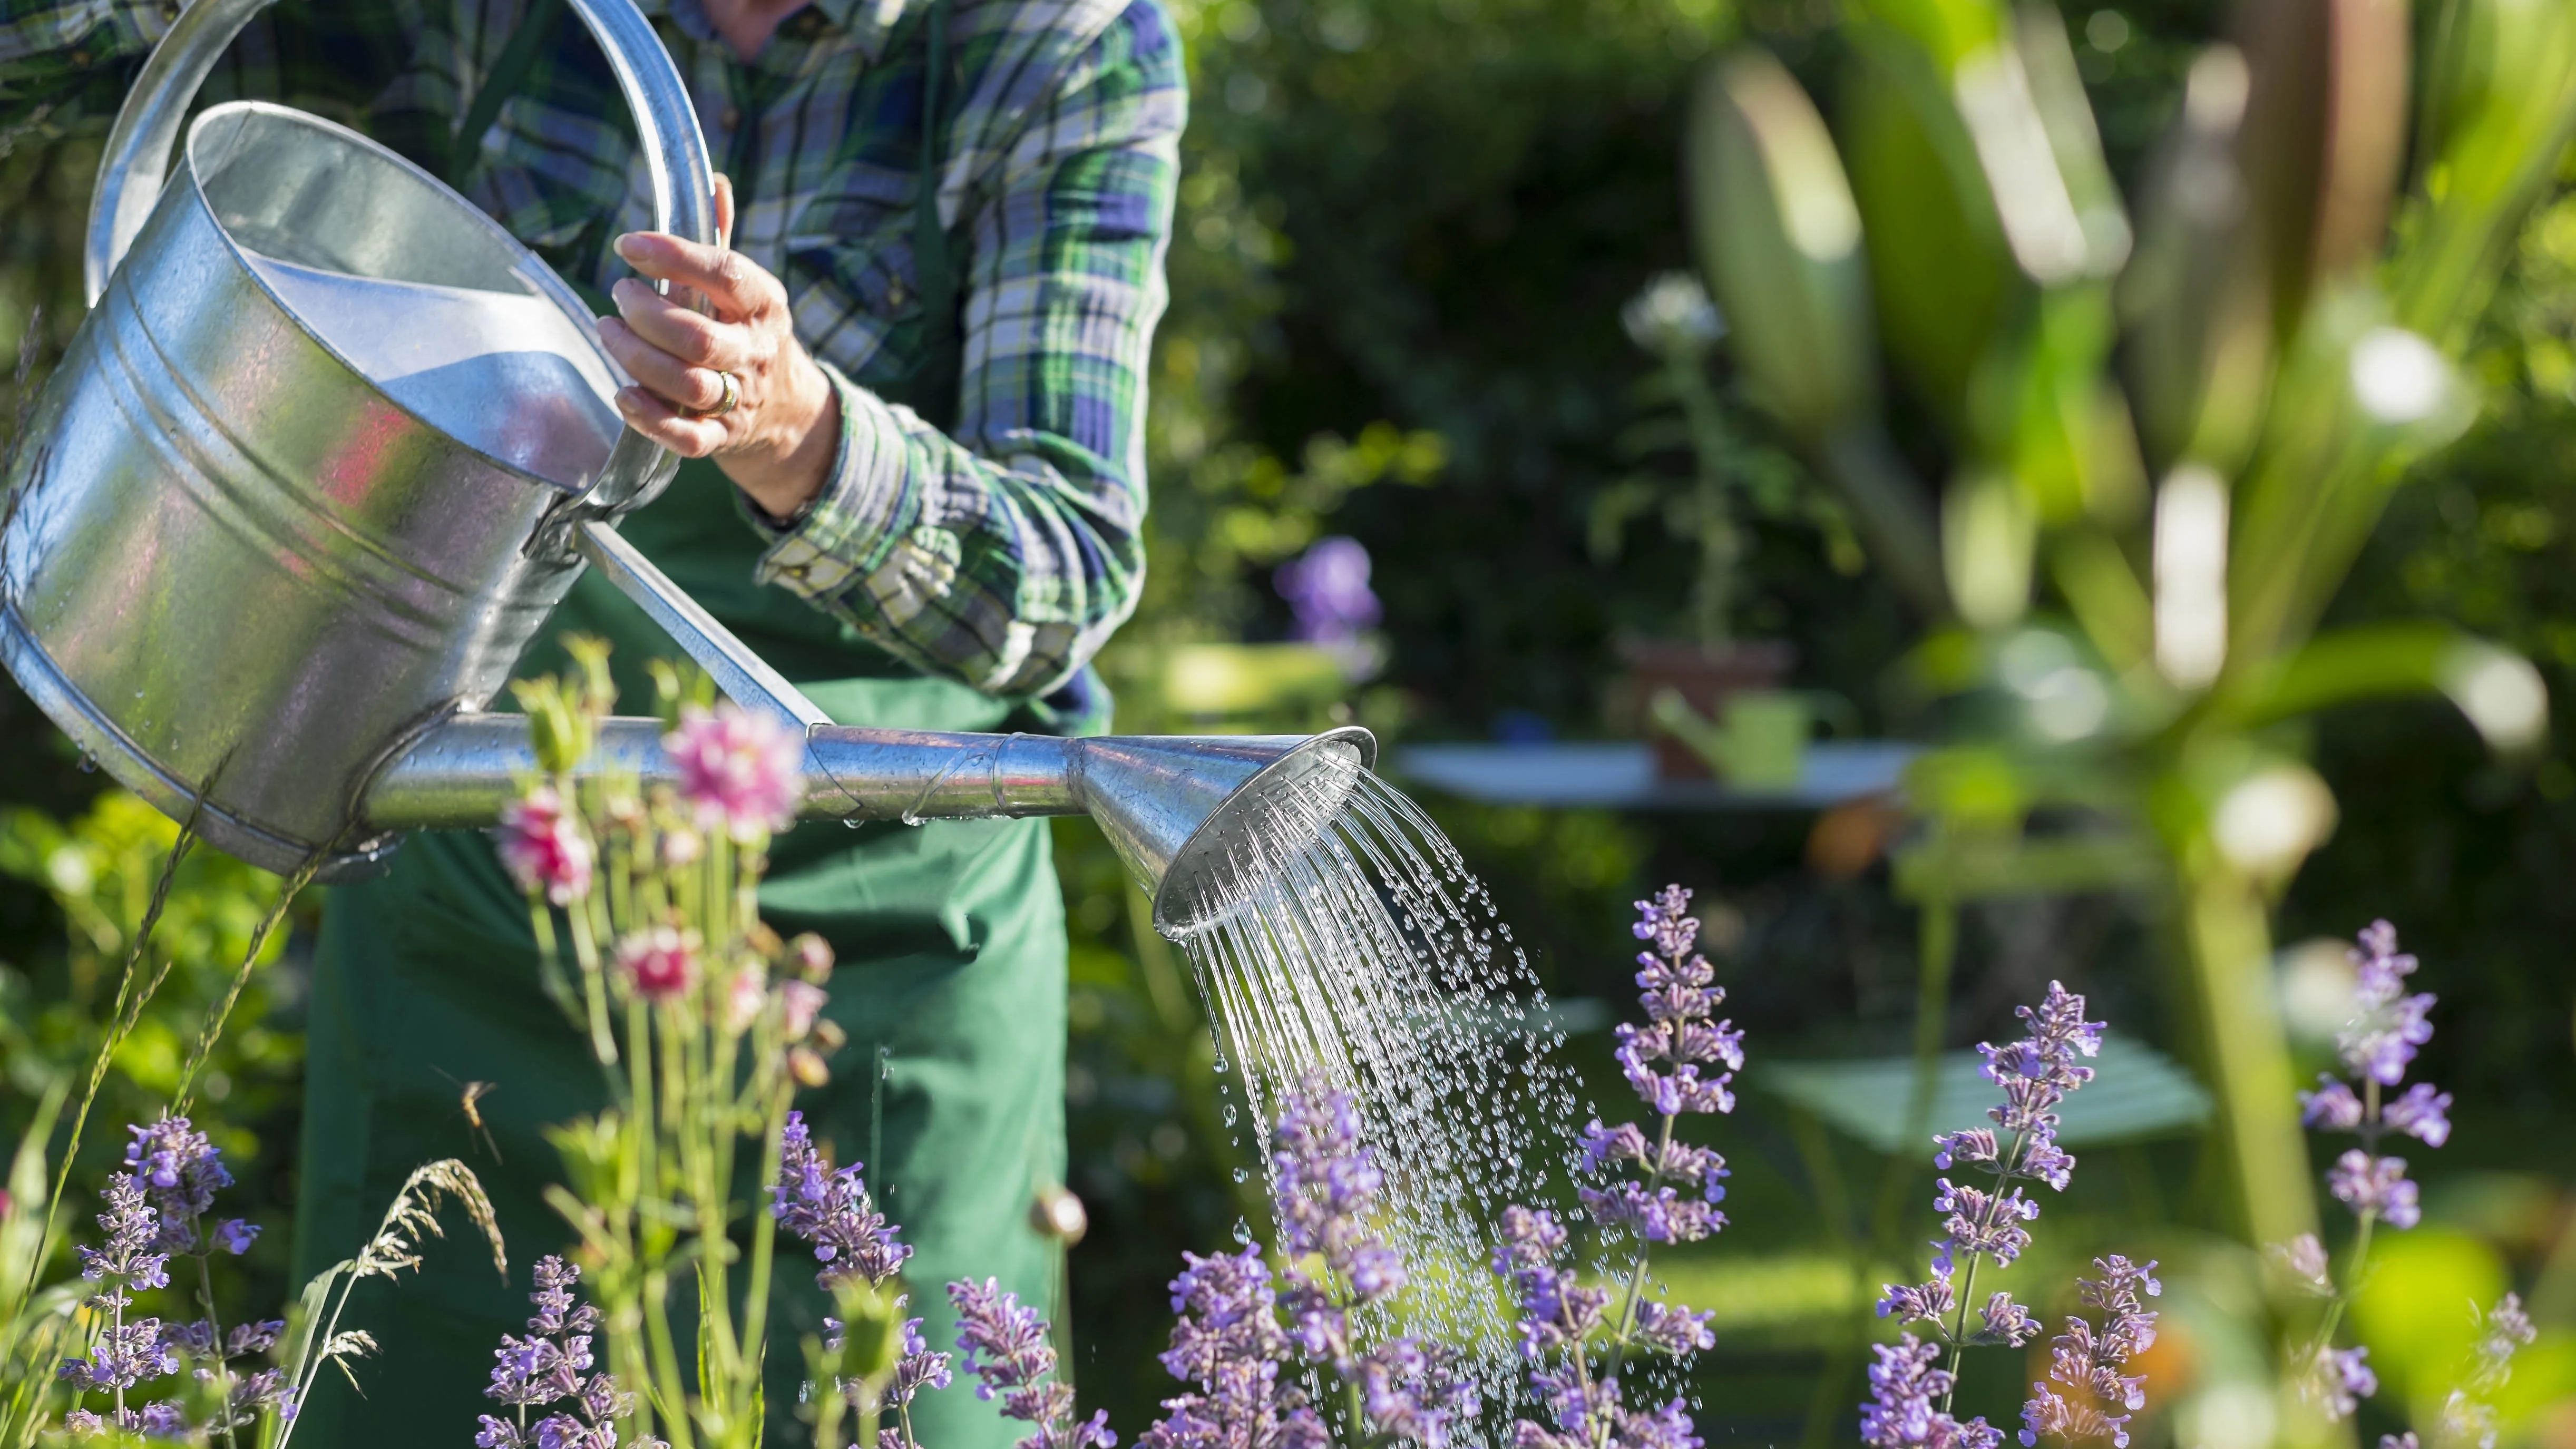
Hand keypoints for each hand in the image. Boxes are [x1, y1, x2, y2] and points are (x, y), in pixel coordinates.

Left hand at [598, 175, 840, 519]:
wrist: (786, 408)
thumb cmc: (745, 330)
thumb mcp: (745, 284)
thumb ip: (721, 236)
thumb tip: (713, 180)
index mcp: (763, 304)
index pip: (725, 274)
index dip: (674, 257)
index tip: (628, 245)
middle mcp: (755, 352)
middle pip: (697, 338)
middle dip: (645, 315)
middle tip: (619, 294)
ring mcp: (741, 398)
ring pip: (686, 385)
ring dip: (636, 358)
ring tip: (608, 330)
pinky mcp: (722, 436)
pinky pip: (687, 437)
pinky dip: (650, 419)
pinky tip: (622, 394)